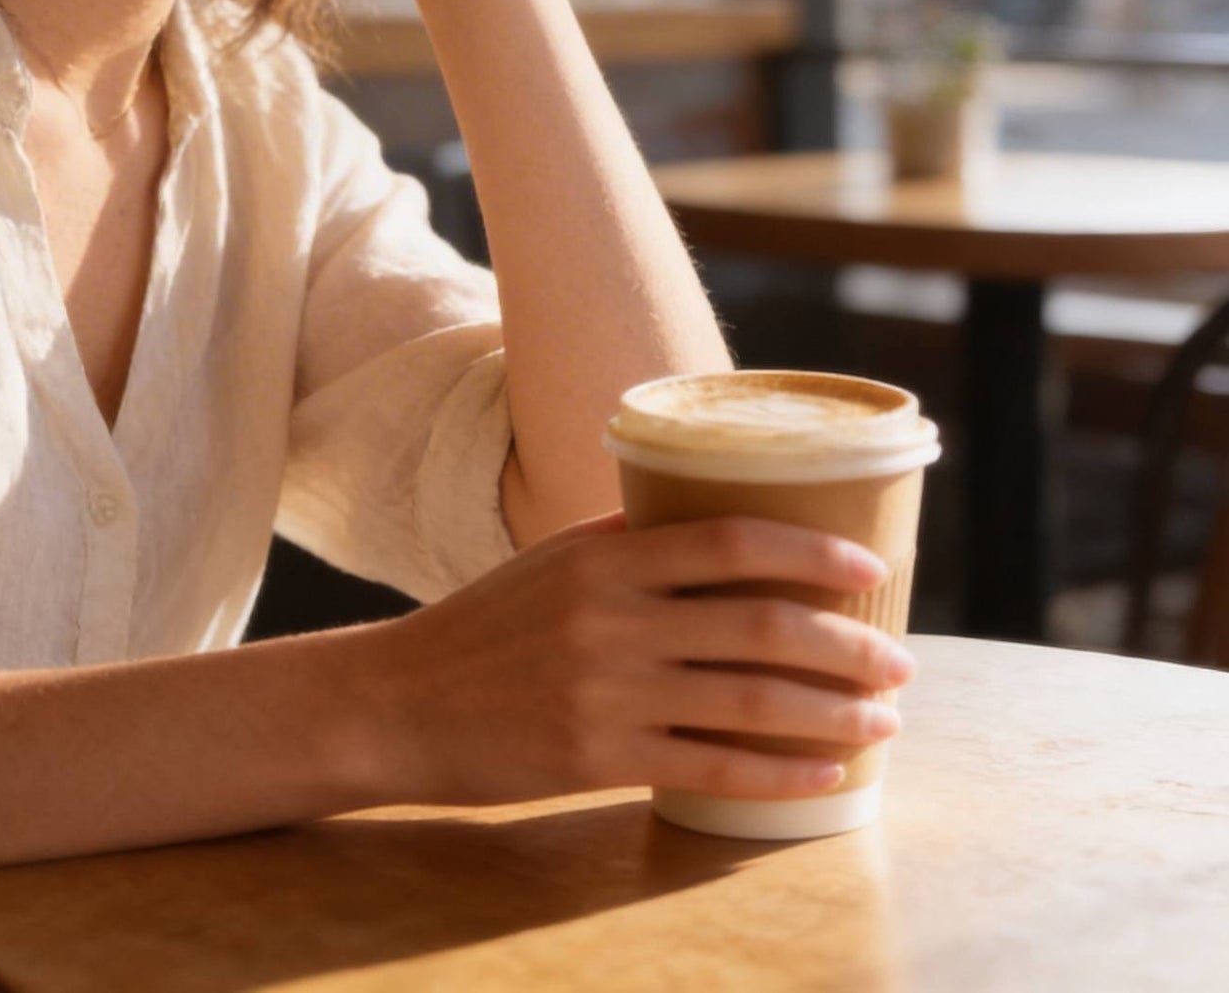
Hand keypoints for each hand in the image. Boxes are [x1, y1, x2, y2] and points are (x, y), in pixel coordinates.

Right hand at [353, 510, 915, 806]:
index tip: (869, 566)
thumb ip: (633, 544)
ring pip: (750, 701)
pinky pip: (714, 767)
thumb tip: (725, 526)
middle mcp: (611, 616)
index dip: (810, 551)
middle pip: (758, 624)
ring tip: (883, 719)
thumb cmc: (490, 625)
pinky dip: (782, 774)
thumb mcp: (554, 562)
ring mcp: (607, 690)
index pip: (728, 539)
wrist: (401, 700)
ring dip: (833, 711)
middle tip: (898, 658)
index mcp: (603, 554)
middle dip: (846, 642)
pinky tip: (827, 774)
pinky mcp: (598, 756)